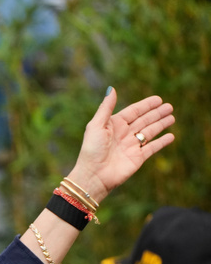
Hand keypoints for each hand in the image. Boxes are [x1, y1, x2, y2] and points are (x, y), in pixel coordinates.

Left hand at [67, 88, 174, 202]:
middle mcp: (124, 135)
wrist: (94, 175)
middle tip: (169, 106)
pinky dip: (162, 142)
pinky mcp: (138, 158)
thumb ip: (105, 108)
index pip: (133, 112)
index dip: (146, 105)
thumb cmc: (91, 150)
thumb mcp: (96, 126)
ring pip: (150, 132)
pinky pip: (152, 148)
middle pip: (144, 120)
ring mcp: (131, 146)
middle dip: (156, 113)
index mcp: (114, 125)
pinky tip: (171, 136)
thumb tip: (112, 89)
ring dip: (161, 125)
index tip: (158, 99)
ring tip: (172, 117)